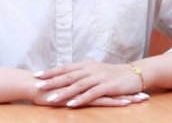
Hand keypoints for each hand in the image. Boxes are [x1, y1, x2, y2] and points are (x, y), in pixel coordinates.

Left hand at [31, 60, 148, 107]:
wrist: (134, 73)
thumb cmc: (115, 74)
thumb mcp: (97, 70)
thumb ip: (84, 72)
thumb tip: (71, 73)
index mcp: (86, 65)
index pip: (65, 68)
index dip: (51, 71)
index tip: (37, 75)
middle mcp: (90, 69)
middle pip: (68, 75)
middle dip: (52, 81)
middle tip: (38, 86)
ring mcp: (98, 77)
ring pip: (77, 85)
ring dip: (63, 93)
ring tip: (50, 99)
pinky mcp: (106, 86)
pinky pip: (90, 94)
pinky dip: (80, 99)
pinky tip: (71, 105)